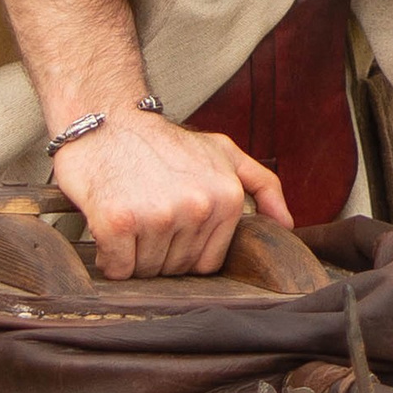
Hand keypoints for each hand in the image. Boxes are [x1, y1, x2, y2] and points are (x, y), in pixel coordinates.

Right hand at [52, 108, 291, 279]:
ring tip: (129, 217)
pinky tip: (110, 228)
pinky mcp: (118, 222)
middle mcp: (198, 207)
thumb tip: (285, 225)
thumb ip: (261, 185)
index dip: (183, 251)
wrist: (107, 120)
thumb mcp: (223, 151)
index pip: (207, 263)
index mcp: (227, 197)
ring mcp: (159, 215)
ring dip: (132, 256)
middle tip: (144, 216)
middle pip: (176, 269)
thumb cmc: (164, 142)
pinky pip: (117, 269)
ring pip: (146, 272)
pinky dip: (109, 258)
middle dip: (158, 252)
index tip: (169, 227)